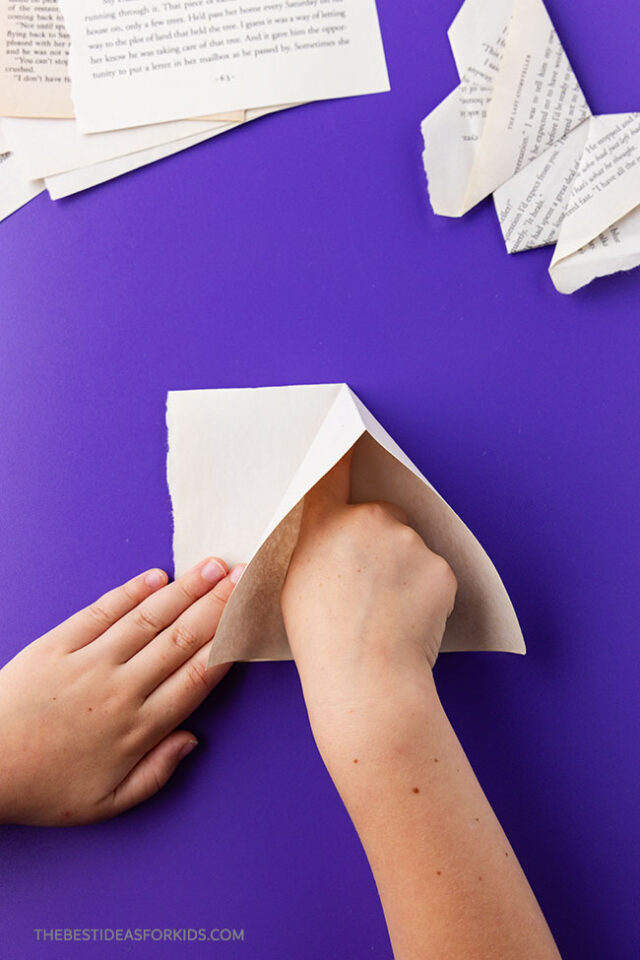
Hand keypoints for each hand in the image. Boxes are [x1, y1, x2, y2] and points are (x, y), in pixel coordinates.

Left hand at [0, 558, 242, 825]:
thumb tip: (191, 740)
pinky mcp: (58, 644)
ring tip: (213, 567)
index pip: (196, 677)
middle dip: (218, 606)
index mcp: (137, 729)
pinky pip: (102, 612)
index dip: (228, 644)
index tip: (250, 619)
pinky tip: (157, 577)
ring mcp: (89, 662)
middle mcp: (120, 689)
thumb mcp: (105, 804)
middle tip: (244, 577)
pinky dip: (131, 592)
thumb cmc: (42, 788)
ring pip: (149, 620)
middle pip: (182, 640)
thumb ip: (155, 774)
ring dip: (186, 591)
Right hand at [282, 453, 560, 959]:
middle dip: (380, 541)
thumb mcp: (297, 584)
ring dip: (405, 568)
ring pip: (411, 545)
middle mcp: (367, 521)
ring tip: (387, 612)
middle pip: (380, 516)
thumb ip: (316, 547)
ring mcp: (408, 542)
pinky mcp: (441, 567)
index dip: (342, 454)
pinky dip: (427, 592)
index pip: (334, 473)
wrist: (366, 678)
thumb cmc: (321, 641)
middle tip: (369, 586)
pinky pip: (435, 572)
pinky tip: (409, 620)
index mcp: (325, 524)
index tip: (350, 438)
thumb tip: (334, 537)